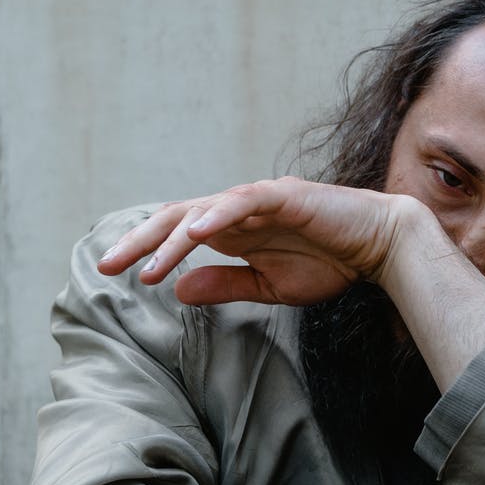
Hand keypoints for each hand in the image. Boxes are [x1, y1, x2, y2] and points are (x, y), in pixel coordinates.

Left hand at [97, 178, 420, 306]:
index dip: (143, 250)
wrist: (379, 245)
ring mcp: (258, 200)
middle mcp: (236, 210)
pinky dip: (218, 214)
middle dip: (139, 241)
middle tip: (106, 266)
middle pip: (176, 218)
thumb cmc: (328, 262)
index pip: (175, 235)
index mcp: (230, 230)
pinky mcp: (284, 195)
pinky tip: (195, 234)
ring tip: (145, 267)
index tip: (111, 274)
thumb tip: (177, 289)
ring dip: (171, 239)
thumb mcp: (268, 286)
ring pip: (202, 211)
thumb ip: (224, 286)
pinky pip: (244, 200)